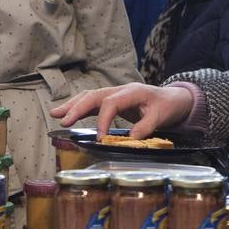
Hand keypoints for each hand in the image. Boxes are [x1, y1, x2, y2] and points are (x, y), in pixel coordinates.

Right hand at [51, 82, 194, 138]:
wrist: (173, 99)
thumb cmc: (167, 106)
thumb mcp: (161, 117)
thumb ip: (146, 127)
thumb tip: (130, 138)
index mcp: (132, 91)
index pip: (110, 102)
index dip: (102, 120)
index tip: (99, 137)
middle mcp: (120, 90)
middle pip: (94, 95)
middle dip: (77, 107)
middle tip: (63, 120)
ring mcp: (114, 93)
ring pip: (89, 96)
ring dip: (73, 105)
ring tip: (55, 114)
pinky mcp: (112, 100)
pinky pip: (92, 101)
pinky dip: (79, 107)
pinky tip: (66, 113)